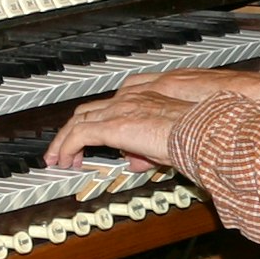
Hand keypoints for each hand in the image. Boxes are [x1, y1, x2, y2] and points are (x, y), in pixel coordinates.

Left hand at [43, 70, 259, 169]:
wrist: (202, 128)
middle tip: (62, 151)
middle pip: (87, 110)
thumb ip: (147, 150)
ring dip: (64, 141)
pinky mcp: (114, 124)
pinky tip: (65, 161)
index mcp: (142, 97)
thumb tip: (135, 161)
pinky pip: (80, 134)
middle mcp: (128, 98)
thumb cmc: (194, 133)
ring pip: (78, 121)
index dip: (92, 122)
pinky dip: (67, 147)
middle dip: (71, 130)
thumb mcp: (166, 142)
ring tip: (57, 159)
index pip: (108, 106)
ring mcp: (120, 109)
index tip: (85, 141)